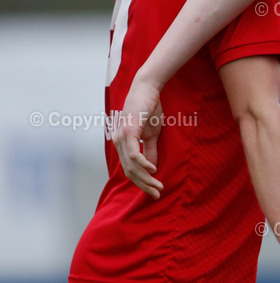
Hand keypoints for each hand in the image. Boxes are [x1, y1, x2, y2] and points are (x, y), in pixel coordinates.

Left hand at [112, 80, 164, 198]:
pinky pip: (134, 153)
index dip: (142, 182)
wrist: (147, 89)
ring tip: (158, 185)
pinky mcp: (128, 131)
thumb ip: (150, 150)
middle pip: (129, 172)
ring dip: (145, 178)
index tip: (154, 191)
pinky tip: (153, 170)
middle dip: (144, 185)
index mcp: (122, 144)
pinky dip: (143, 164)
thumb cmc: (149, 109)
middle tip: (157, 194)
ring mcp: (122, 137)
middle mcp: (118, 142)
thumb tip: (152, 169)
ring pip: (131, 166)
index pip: (130, 169)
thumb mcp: (152, 133)